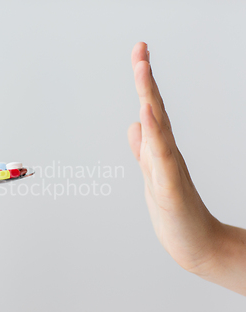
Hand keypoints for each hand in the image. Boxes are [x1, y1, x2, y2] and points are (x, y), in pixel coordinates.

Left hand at [127, 43, 222, 273]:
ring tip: (142, 69)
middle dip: (146, 79)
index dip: (144, 82)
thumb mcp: (152, 174)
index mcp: (160, 149)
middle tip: (140, 49)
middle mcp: (167, 152)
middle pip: (155, 109)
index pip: (151, 109)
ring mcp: (170, 169)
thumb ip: (144, 149)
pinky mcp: (170, 189)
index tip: (140, 54)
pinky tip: (146, 115)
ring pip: (158, 127)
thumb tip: (134, 124)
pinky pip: (161, 158)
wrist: (196, 244)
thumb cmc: (175, 210)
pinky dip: (154, 135)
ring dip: (148, 97)